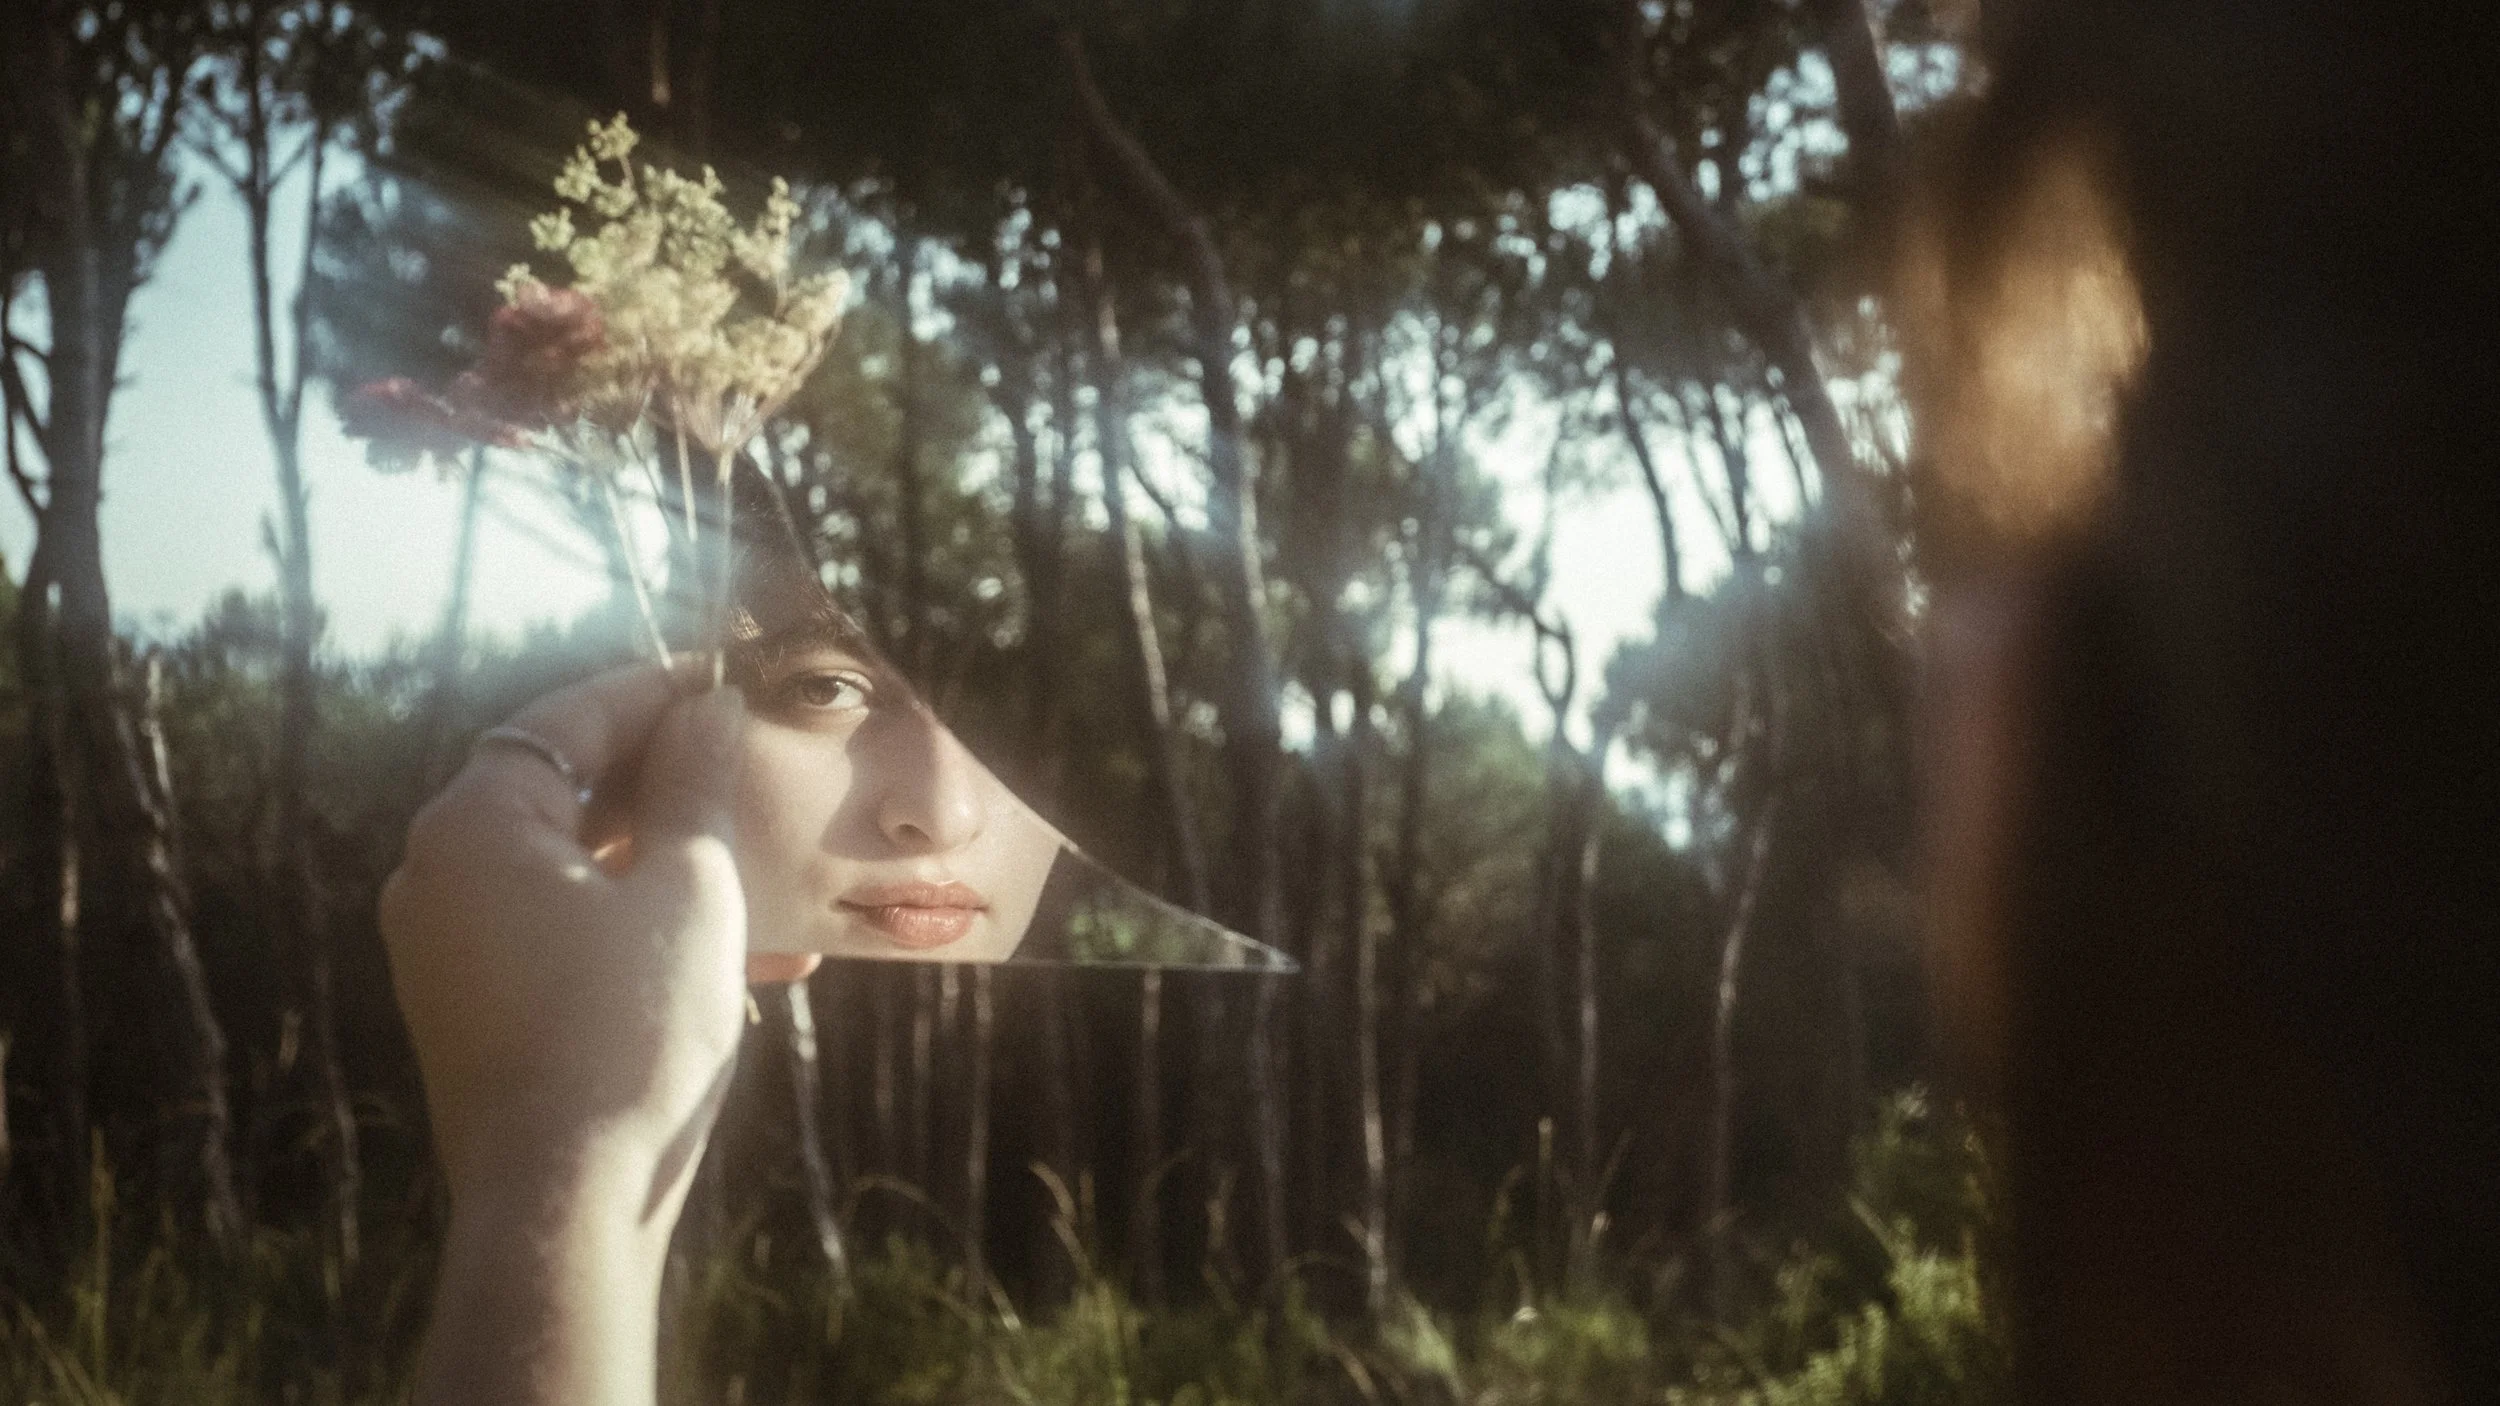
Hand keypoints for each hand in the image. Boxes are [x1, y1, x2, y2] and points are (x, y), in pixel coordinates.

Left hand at [380, 663, 813, 1403]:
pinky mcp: (473, 1013)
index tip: (728, 678)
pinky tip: (743, 964)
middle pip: (566, 792)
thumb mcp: (692, 890)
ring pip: (574, 871)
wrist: (568, 1203)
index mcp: (474, 823)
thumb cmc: (630, 1033)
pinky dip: (638, 928)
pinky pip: (562, 936)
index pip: (571, 717)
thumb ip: (698, 786)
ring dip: (670, 867)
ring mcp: (447, 951)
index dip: (658, 691)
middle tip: (754, 772)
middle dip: (671, 787)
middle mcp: (437, 875)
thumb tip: (709, 712)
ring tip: (772, 884)